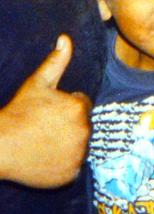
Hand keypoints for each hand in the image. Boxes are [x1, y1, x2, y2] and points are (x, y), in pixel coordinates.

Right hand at [0, 35, 91, 186]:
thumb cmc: (18, 113)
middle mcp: (84, 132)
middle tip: (44, 128)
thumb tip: (65, 39)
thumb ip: (56, 61)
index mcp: (80, 109)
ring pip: (79, 146)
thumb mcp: (37, 84)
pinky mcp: (71, 174)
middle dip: (68, 125)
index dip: (64, 107)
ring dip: (68, 144)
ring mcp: (78, 155)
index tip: (47, 113)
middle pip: (83, 126)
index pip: (82, 106)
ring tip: (43, 141)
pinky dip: (63, 164)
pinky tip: (45, 157)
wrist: (0, 147)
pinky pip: (73, 166)